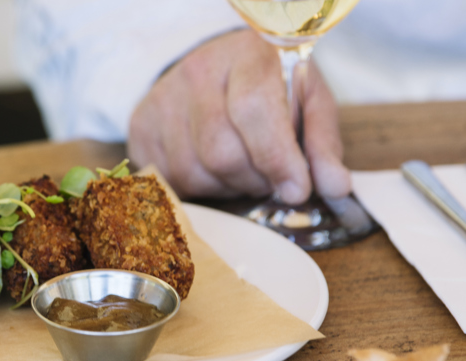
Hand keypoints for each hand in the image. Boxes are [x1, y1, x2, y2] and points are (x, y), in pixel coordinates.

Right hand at [127, 29, 349, 204]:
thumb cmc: (268, 89)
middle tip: (269, 177)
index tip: (297, 189)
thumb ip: (321, 144)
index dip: (276, 157)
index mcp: (247, 56)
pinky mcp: (140, 127)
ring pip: (195, 172)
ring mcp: (162, 100)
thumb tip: (335, 186)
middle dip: (254, 179)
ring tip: (241, 170)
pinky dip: (199, 187)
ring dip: (227, 187)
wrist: (215, 70)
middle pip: (221, 152)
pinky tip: (213, 171)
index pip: (253, 110)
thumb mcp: (307, 104)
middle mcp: (197, 73)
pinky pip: (170, 180)